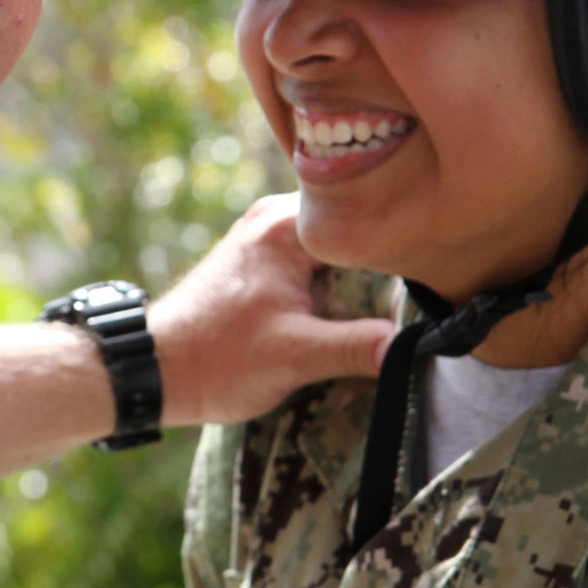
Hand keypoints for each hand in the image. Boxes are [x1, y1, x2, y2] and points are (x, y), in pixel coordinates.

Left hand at [148, 193, 397, 428]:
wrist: (155, 370)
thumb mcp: (294, 357)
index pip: (365, 223)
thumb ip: (355, 347)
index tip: (432, 281)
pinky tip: (355, 314)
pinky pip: (318, 263)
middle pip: (354, 233)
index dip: (401, 252)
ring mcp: (267, 236)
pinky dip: (337, 287)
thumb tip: (410, 345)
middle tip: (419, 301)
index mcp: (285, 225)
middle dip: (384, 267)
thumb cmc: (216, 359)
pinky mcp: (263, 260)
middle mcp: (276, 217)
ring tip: (392, 309)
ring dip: (361, 280)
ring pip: (338, 250)